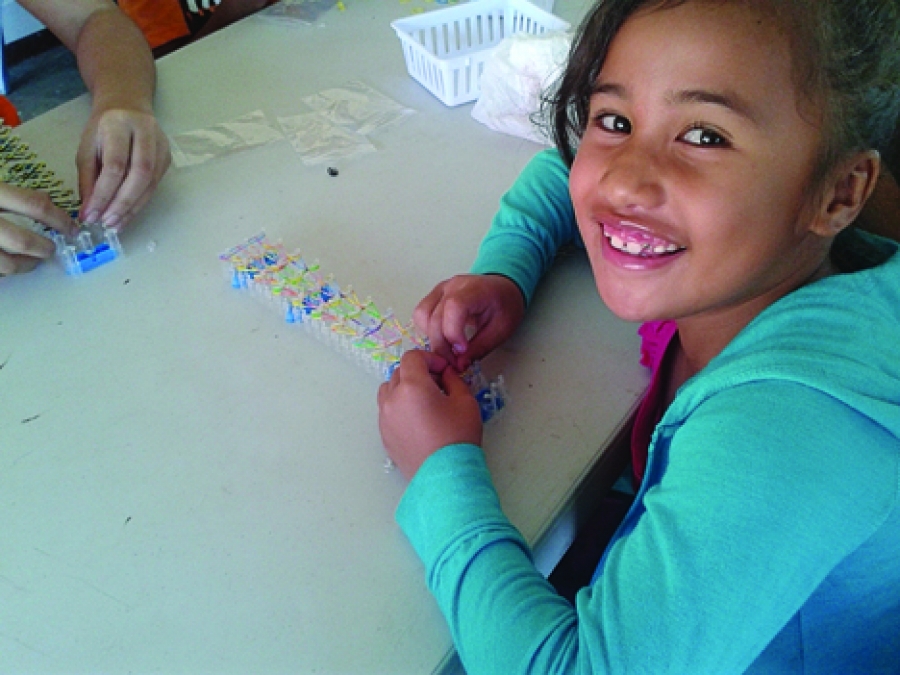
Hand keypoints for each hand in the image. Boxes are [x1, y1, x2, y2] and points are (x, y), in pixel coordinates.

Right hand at [0, 183, 77, 274]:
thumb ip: (14, 195)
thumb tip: (46, 201)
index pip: (35, 206)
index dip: (60, 220)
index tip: (73, 230)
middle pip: (22, 241)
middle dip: (43, 249)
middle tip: (51, 249)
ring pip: (8, 263)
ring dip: (25, 265)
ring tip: (31, 261)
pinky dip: (6, 270)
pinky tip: (9, 262)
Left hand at [76, 108, 169, 230]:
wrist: (127, 107)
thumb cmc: (102, 130)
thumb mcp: (86, 149)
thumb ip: (88, 180)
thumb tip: (89, 212)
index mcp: (118, 125)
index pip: (115, 164)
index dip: (104, 193)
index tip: (91, 215)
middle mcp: (145, 132)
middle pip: (140, 173)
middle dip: (123, 203)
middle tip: (108, 222)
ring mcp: (160, 145)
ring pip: (151, 182)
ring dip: (133, 207)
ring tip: (116, 224)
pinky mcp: (167, 157)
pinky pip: (155, 185)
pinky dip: (140, 203)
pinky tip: (127, 214)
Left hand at [378, 350, 482, 479]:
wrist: (445, 475)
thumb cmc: (457, 437)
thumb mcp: (465, 402)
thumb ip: (454, 380)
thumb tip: (446, 374)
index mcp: (412, 386)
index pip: (413, 357)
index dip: (430, 358)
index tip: (443, 370)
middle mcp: (392, 399)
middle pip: (399, 372)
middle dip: (418, 372)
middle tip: (438, 384)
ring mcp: (385, 418)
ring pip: (389, 390)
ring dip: (404, 388)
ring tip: (424, 401)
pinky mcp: (384, 435)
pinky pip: (387, 411)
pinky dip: (399, 406)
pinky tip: (417, 419)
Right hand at [413, 274, 525, 370]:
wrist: (503, 288)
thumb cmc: (505, 306)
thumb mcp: (501, 330)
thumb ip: (480, 348)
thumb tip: (459, 365)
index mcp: (475, 290)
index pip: (454, 307)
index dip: (453, 332)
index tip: (462, 351)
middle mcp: (453, 286)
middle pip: (435, 316)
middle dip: (442, 345)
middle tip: (454, 363)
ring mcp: (441, 289)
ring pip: (423, 315)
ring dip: (432, 338)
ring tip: (448, 351)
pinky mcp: (434, 295)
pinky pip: (421, 314)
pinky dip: (427, 330)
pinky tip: (442, 339)